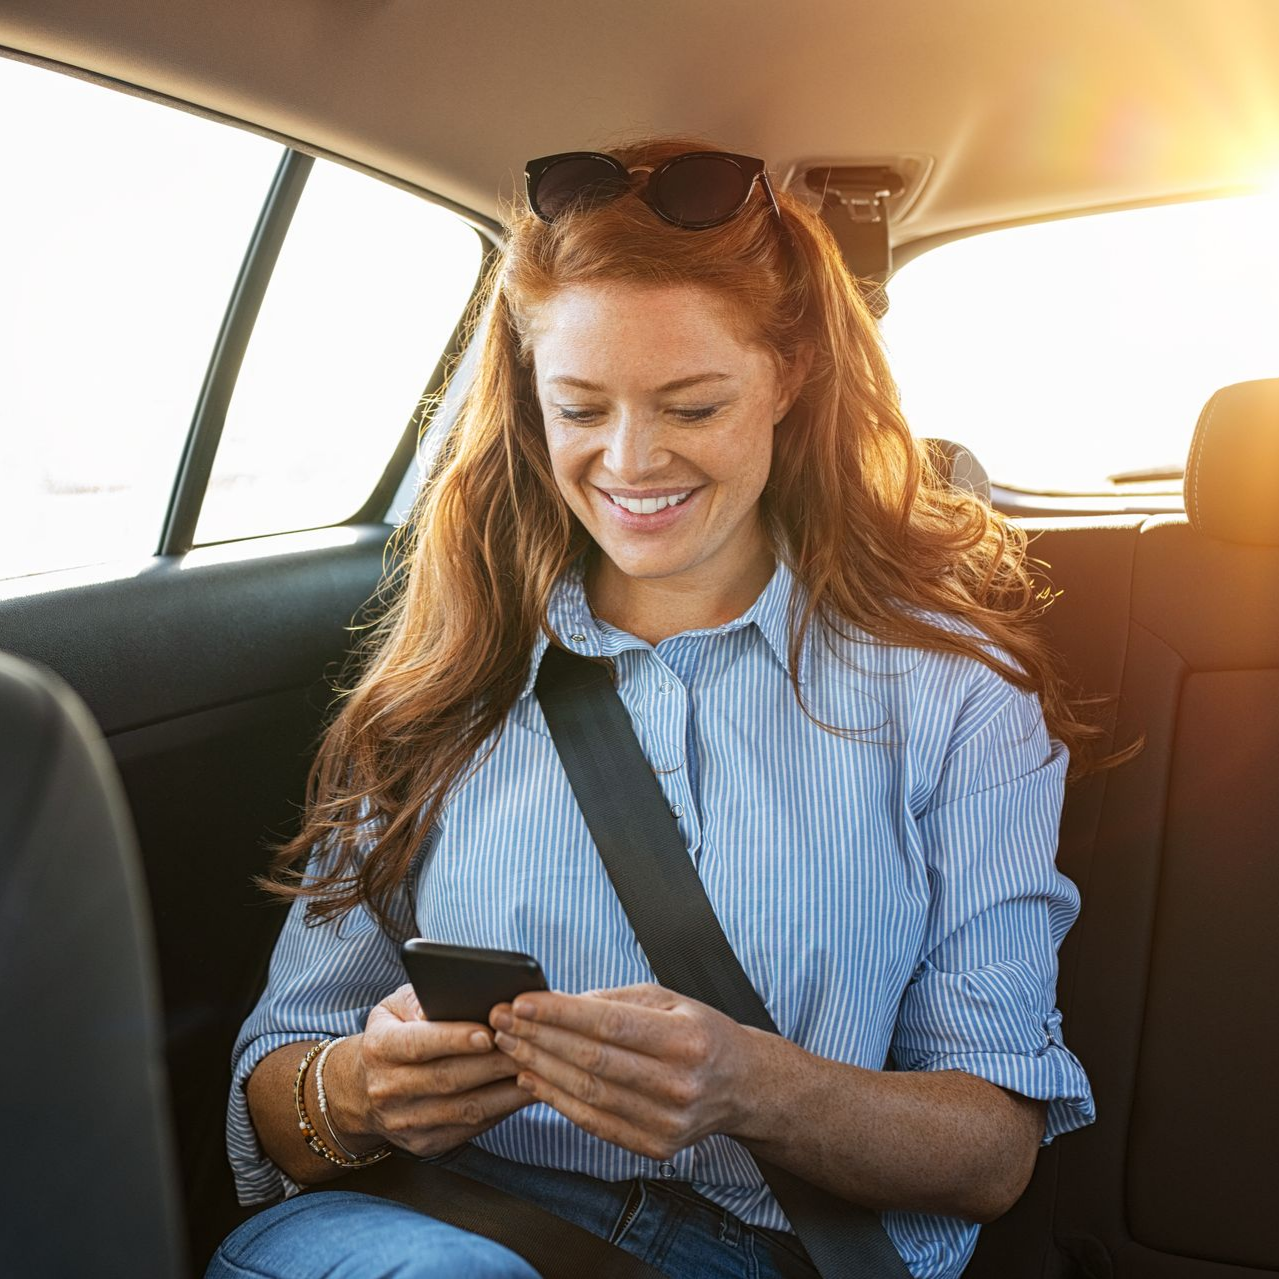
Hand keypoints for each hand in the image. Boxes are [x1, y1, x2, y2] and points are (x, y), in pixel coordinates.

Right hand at [327, 982, 534, 1158]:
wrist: (362, 1089)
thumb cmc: (394, 1033)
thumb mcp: (396, 1007)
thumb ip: (424, 999)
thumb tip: (465, 998)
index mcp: (379, 1048)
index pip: (419, 1044)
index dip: (455, 1039)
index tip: (489, 1031)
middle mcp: (387, 1089)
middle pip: (448, 1078)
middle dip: (494, 1063)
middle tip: (530, 1045)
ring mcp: (405, 1122)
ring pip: (464, 1109)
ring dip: (506, 1091)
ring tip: (537, 1069)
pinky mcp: (425, 1144)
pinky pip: (470, 1129)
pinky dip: (502, 1110)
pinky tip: (524, 1091)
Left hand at [486, 982, 758, 1160]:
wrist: (742, 1085)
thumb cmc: (701, 1032)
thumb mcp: (669, 999)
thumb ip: (614, 999)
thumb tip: (559, 1002)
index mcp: (686, 1038)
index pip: (609, 1024)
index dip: (560, 1014)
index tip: (521, 1001)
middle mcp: (679, 1083)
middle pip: (592, 1060)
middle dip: (539, 1038)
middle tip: (501, 1021)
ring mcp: (668, 1121)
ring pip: (588, 1094)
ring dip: (540, 1068)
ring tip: (509, 1046)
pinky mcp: (656, 1147)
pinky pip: (595, 1123)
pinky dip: (557, 1101)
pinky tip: (532, 1079)